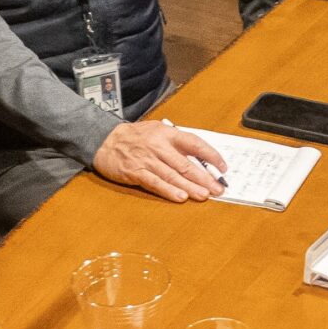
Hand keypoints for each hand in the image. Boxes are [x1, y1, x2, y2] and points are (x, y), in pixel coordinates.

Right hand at [93, 120, 227, 201]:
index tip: (222, 167)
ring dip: (190, 187)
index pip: (194, 143)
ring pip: (173, 176)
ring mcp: (147, 160)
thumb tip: (200, 157)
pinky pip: (155, 183)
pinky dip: (169, 191)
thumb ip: (176, 142)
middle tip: (217, 189)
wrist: (105, 140)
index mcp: (167, 133)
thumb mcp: (157, 131)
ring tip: (204, 195)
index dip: (211, 155)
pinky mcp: (135, 172)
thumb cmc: (135, 137)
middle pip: (185, 164)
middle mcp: (158, 146)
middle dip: (204, 178)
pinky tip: (181, 197)